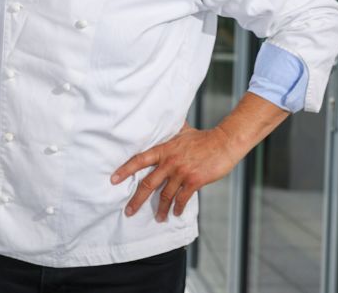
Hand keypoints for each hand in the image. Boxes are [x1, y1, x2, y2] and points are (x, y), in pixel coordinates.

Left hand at [111, 124, 242, 220]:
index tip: (113, 180)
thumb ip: (169, 131)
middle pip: (148, 183)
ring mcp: (181, 172)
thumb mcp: (181, 131)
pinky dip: (178, 207)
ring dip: (160, 209)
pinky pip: (182, 198)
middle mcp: (169, 162)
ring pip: (165, 194)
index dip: (125, 170)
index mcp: (163, 150)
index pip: (139, 160)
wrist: (224, 143)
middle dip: (136, 200)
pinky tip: (175, 213)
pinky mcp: (194, 181)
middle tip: (128, 211)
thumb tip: (160, 119)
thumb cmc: (203, 137)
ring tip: (158, 218)